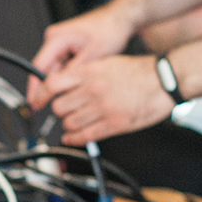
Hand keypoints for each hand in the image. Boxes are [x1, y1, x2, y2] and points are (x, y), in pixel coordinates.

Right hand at [27, 8, 135, 106]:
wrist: (120, 19)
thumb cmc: (109, 28)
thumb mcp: (93, 54)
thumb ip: (75, 73)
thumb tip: (63, 89)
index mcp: (56, 38)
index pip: (38, 66)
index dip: (35, 87)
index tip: (34, 102)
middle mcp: (56, 39)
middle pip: (47, 69)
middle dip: (54, 86)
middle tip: (61, 101)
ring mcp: (62, 43)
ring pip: (57, 70)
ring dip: (66, 80)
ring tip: (82, 84)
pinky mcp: (68, 47)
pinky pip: (65, 66)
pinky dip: (72, 75)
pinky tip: (83, 79)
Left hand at [34, 55, 172, 145]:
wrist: (164, 80)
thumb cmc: (139, 71)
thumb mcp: (106, 63)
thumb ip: (84, 73)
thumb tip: (63, 82)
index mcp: (90, 72)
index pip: (52, 84)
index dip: (41, 95)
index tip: (37, 101)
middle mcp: (93, 91)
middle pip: (59, 107)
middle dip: (59, 111)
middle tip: (64, 110)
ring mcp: (103, 109)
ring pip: (69, 123)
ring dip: (68, 125)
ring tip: (73, 122)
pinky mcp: (114, 125)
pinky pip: (85, 136)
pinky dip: (74, 138)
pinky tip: (72, 137)